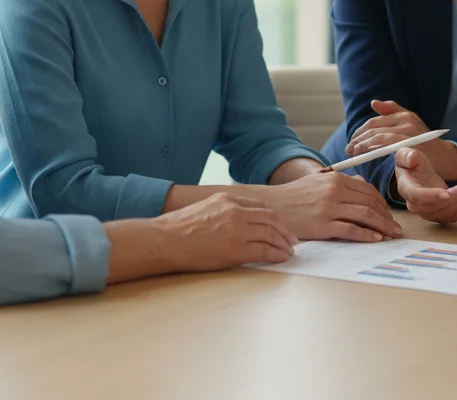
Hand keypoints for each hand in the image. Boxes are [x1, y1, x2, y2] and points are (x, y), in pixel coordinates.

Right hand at [154, 193, 298, 271]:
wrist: (164, 240)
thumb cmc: (178, 228)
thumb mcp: (203, 208)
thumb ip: (222, 211)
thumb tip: (237, 222)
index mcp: (227, 199)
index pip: (260, 206)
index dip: (274, 217)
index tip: (280, 226)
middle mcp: (235, 211)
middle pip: (270, 218)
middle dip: (284, 230)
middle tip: (292, 240)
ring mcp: (237, 230)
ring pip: (271, 234)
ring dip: (283, 243)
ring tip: (288, 251)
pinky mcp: (236, 249)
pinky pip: (265, 250)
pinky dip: (276, 254)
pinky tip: (281, 258)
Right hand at [265, 171, 402, 241]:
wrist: (272, 206)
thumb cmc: (295, 196)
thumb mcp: (318, 181)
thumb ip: (339, 183)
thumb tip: (362, 187)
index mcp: (335, 178)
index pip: (368, 191)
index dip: (382, 204)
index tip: (388, 215)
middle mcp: (334, 190)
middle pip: (370, 203)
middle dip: (387, 217)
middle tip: (396, 228)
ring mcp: (329, 208)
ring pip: (365, 216)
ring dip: (383, 226)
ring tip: (392, 235)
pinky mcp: (322, 225)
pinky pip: (351, 230)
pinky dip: (366, 235)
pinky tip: (375, 239)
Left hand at [347, 99, 432, 155]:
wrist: (446, 157)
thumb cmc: (426, 142)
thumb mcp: (412, 122)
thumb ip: (393, 111)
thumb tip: (373, 103)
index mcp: (404, 114)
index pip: (375, 121)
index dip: (360, 131)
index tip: (352, 141)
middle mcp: (405, 120)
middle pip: (373, 128)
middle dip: (358, 139)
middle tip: (349, 149)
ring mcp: (407, 132)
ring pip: (377, 136)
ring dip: (361, 145)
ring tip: (353, 153)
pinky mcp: (408, 145)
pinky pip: (384, 145)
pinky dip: (370, 149)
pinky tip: (363, 154)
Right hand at [394, 148, 456, 223]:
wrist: (418, 172)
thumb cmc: (412, 163)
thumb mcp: (407, 153)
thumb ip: (407, 155)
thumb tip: (412, 158)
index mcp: (406, 187)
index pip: (416, 195)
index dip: (430, 196)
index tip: (446, 193)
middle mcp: (414, 203)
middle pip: (432, 207)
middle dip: (453, 199)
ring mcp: (426, 211)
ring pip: (443, 214)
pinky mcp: (438, 214)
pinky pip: (451, 217)